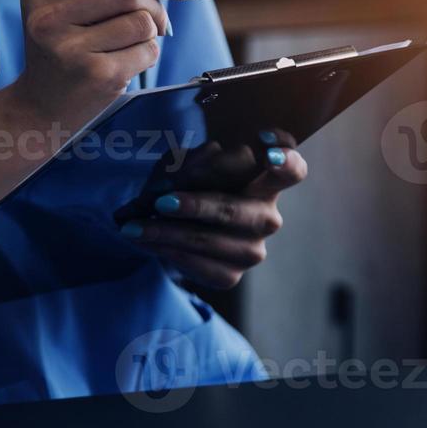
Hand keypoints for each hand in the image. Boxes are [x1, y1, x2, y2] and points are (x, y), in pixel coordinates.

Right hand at [11, 0, 174, 126]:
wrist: (43, 105)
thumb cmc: (65, 45)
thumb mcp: (65, 3)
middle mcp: (49, 17)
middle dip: (154, 4)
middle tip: (153, 19)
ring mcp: (71, 48)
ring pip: (142, 21)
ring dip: (150, 31)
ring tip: (130, 43)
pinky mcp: (97, 74)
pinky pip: (147, 50)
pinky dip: (148, 54)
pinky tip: (126, 62)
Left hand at [122, 134, 307, 288]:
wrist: (169, 225)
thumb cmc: (184, 183)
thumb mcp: (182, 163)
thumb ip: (187, 164)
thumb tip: (180, 182)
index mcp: (265, 179)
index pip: (293, 168)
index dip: (286, 160)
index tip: (266, 153)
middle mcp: (267, 214)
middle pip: (237, 209)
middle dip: (196, 206)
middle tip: (160, 203)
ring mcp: (253, 247)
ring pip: (212, 240)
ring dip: (167, 232)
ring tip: (134, 227)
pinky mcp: (232, 274)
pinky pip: (200, 265)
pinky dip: (167, 251)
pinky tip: (146, 241)